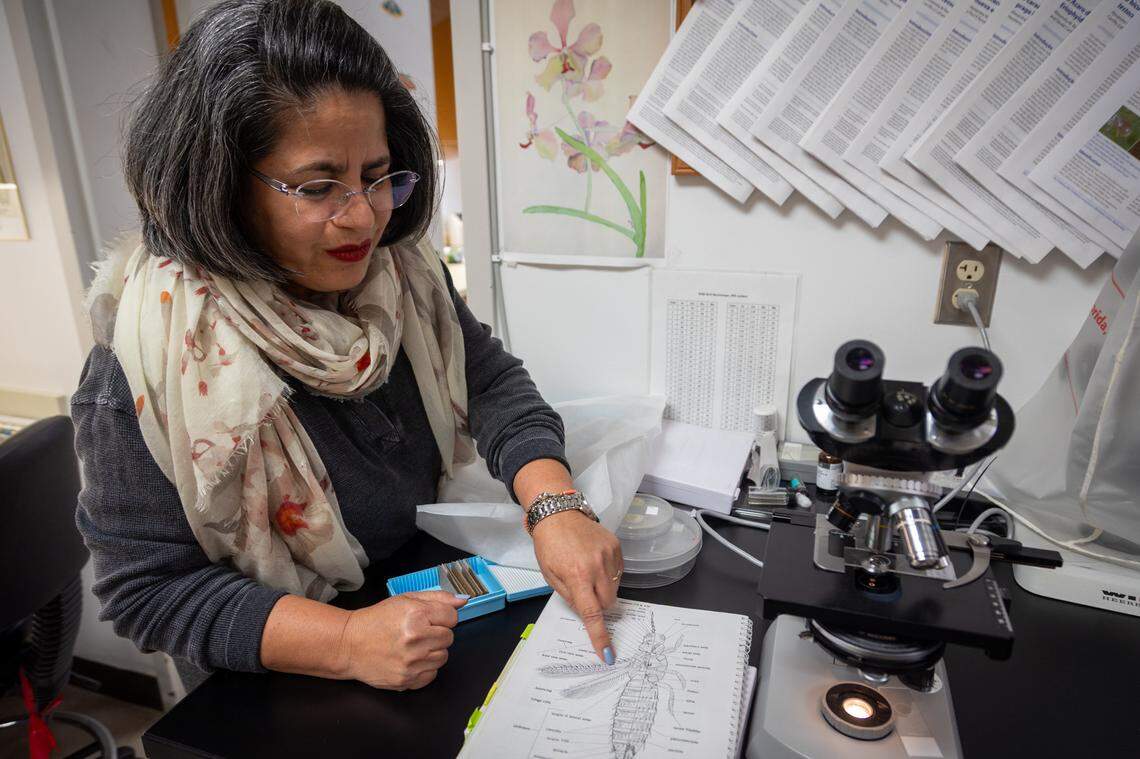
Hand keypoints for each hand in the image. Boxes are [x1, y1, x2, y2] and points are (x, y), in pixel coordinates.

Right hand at [340, 590, 466, 689]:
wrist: (349, 645)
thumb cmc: (376, 621)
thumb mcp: (405, 600)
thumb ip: (437, 598)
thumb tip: (463, 600)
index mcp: (416, 616)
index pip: (452, 617)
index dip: (441, 616)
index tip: (430, 618)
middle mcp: (416, 639)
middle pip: (449, 637)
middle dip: (436, 633)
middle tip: (418, 632)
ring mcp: (412, 662)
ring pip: (443, 657)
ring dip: (432, 652)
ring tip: (413, 646)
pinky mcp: (407, 680)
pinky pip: (432, 674)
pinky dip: (424, 668)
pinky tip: (410, 660)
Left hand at [532, 510, 622, 664]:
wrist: (558, 514)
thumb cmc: (549, 546)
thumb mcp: (551, 576)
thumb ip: (569, 597)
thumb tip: (586, 615)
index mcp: (576, 576)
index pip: (592, 614)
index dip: (600, 636)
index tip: (608, 654)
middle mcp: (596, 566)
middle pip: (608, 603)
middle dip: (598, 606)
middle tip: (585, 595)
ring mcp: (608, 555)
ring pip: (615, 589)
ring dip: (604, 590)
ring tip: (588, 574)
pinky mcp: (616, 546)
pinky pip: (619, 572)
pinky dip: (609, 575)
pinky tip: (595, 564)